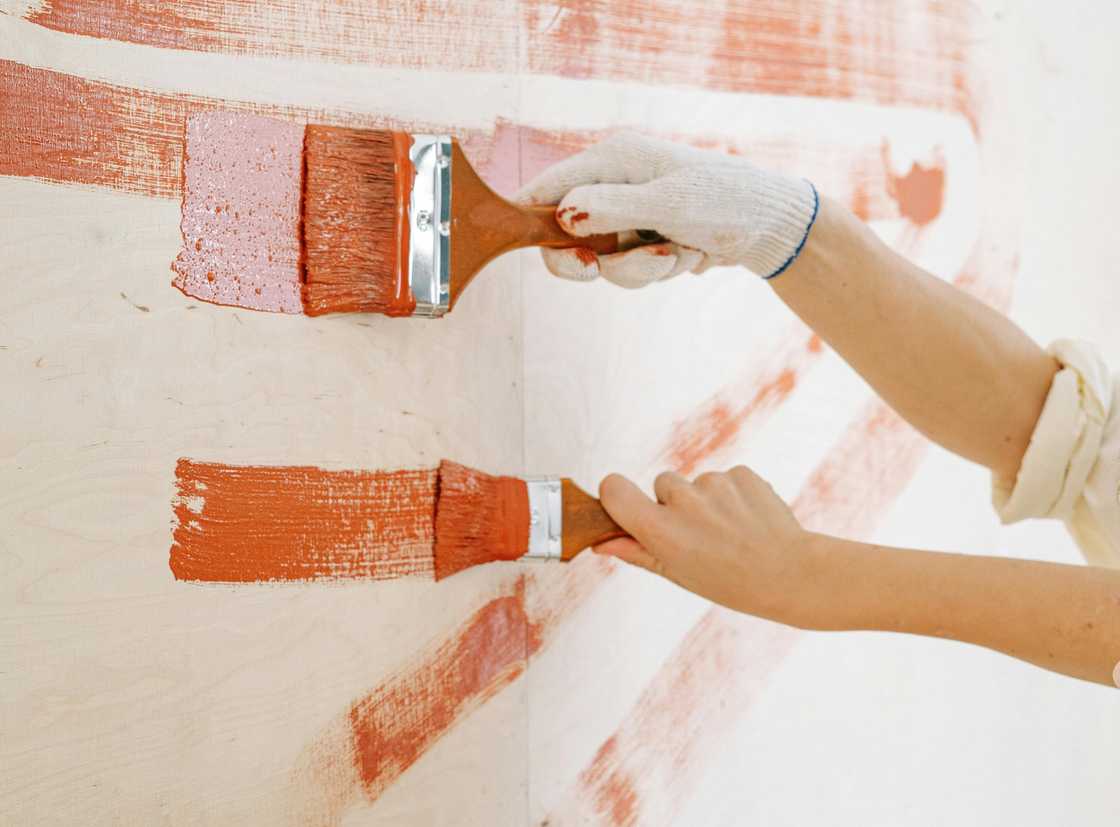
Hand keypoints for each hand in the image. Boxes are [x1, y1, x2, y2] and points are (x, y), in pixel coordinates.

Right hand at [516, 132, 818, 287]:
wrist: (774, 226)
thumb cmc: (726, 201)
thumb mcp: (669, 204)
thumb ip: (612, 208)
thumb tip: (562, 214)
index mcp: (613, 159)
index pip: (550, 188)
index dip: (533, 220)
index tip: (546, 253)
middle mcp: (615, 183)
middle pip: (568, 235)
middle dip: (596, 261)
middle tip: (598, 272)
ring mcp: (629, 214)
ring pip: (605, 261)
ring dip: (641, 270)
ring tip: (680, 254)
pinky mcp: (645, 239)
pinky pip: (631, 270)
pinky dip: (659, 271)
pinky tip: (691, 255)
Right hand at [595, 466, 812, 624]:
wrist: (791, 575)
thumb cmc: (729, 582)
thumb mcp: (677, 574)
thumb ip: (636, 552)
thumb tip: (602, 542)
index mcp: (660, 530)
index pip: (614, 488)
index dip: (615, 494)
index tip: (626, 507)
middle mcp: (684, 501)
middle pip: (662, 483)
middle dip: (674, 503)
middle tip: (700, 535)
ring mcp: (715, 484)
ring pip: (697, 482)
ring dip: (707, 500)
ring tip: (730, 531)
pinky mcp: (742, 474)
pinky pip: (725, 478)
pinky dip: (733, 494)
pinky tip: (747, 520)